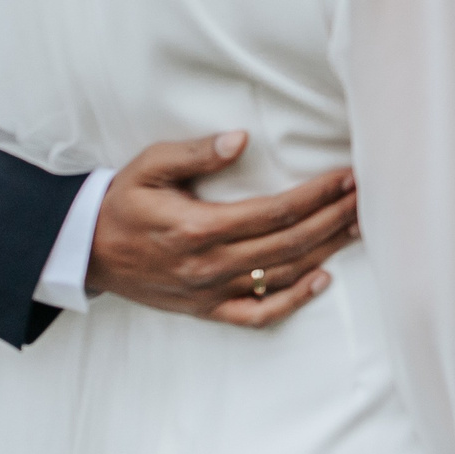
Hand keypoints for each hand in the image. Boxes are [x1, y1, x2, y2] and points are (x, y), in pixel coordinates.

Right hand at [87, 132, 358, 328]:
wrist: (87, 252)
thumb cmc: (122, 202)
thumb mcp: (149, 166)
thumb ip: (195, 153)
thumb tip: (239, 139)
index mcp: (198, 228)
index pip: (275, 211)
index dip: (317, 194)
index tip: (347, 175)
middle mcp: (209, 265)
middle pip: (289, 242)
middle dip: (333, 218)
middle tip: (367, 197)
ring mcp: (210, 292)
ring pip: (281, 275)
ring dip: (325, 251)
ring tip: (358, 227)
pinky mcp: (206, 309)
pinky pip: (257, 314)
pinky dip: (293, 301)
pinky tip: (322, 280)